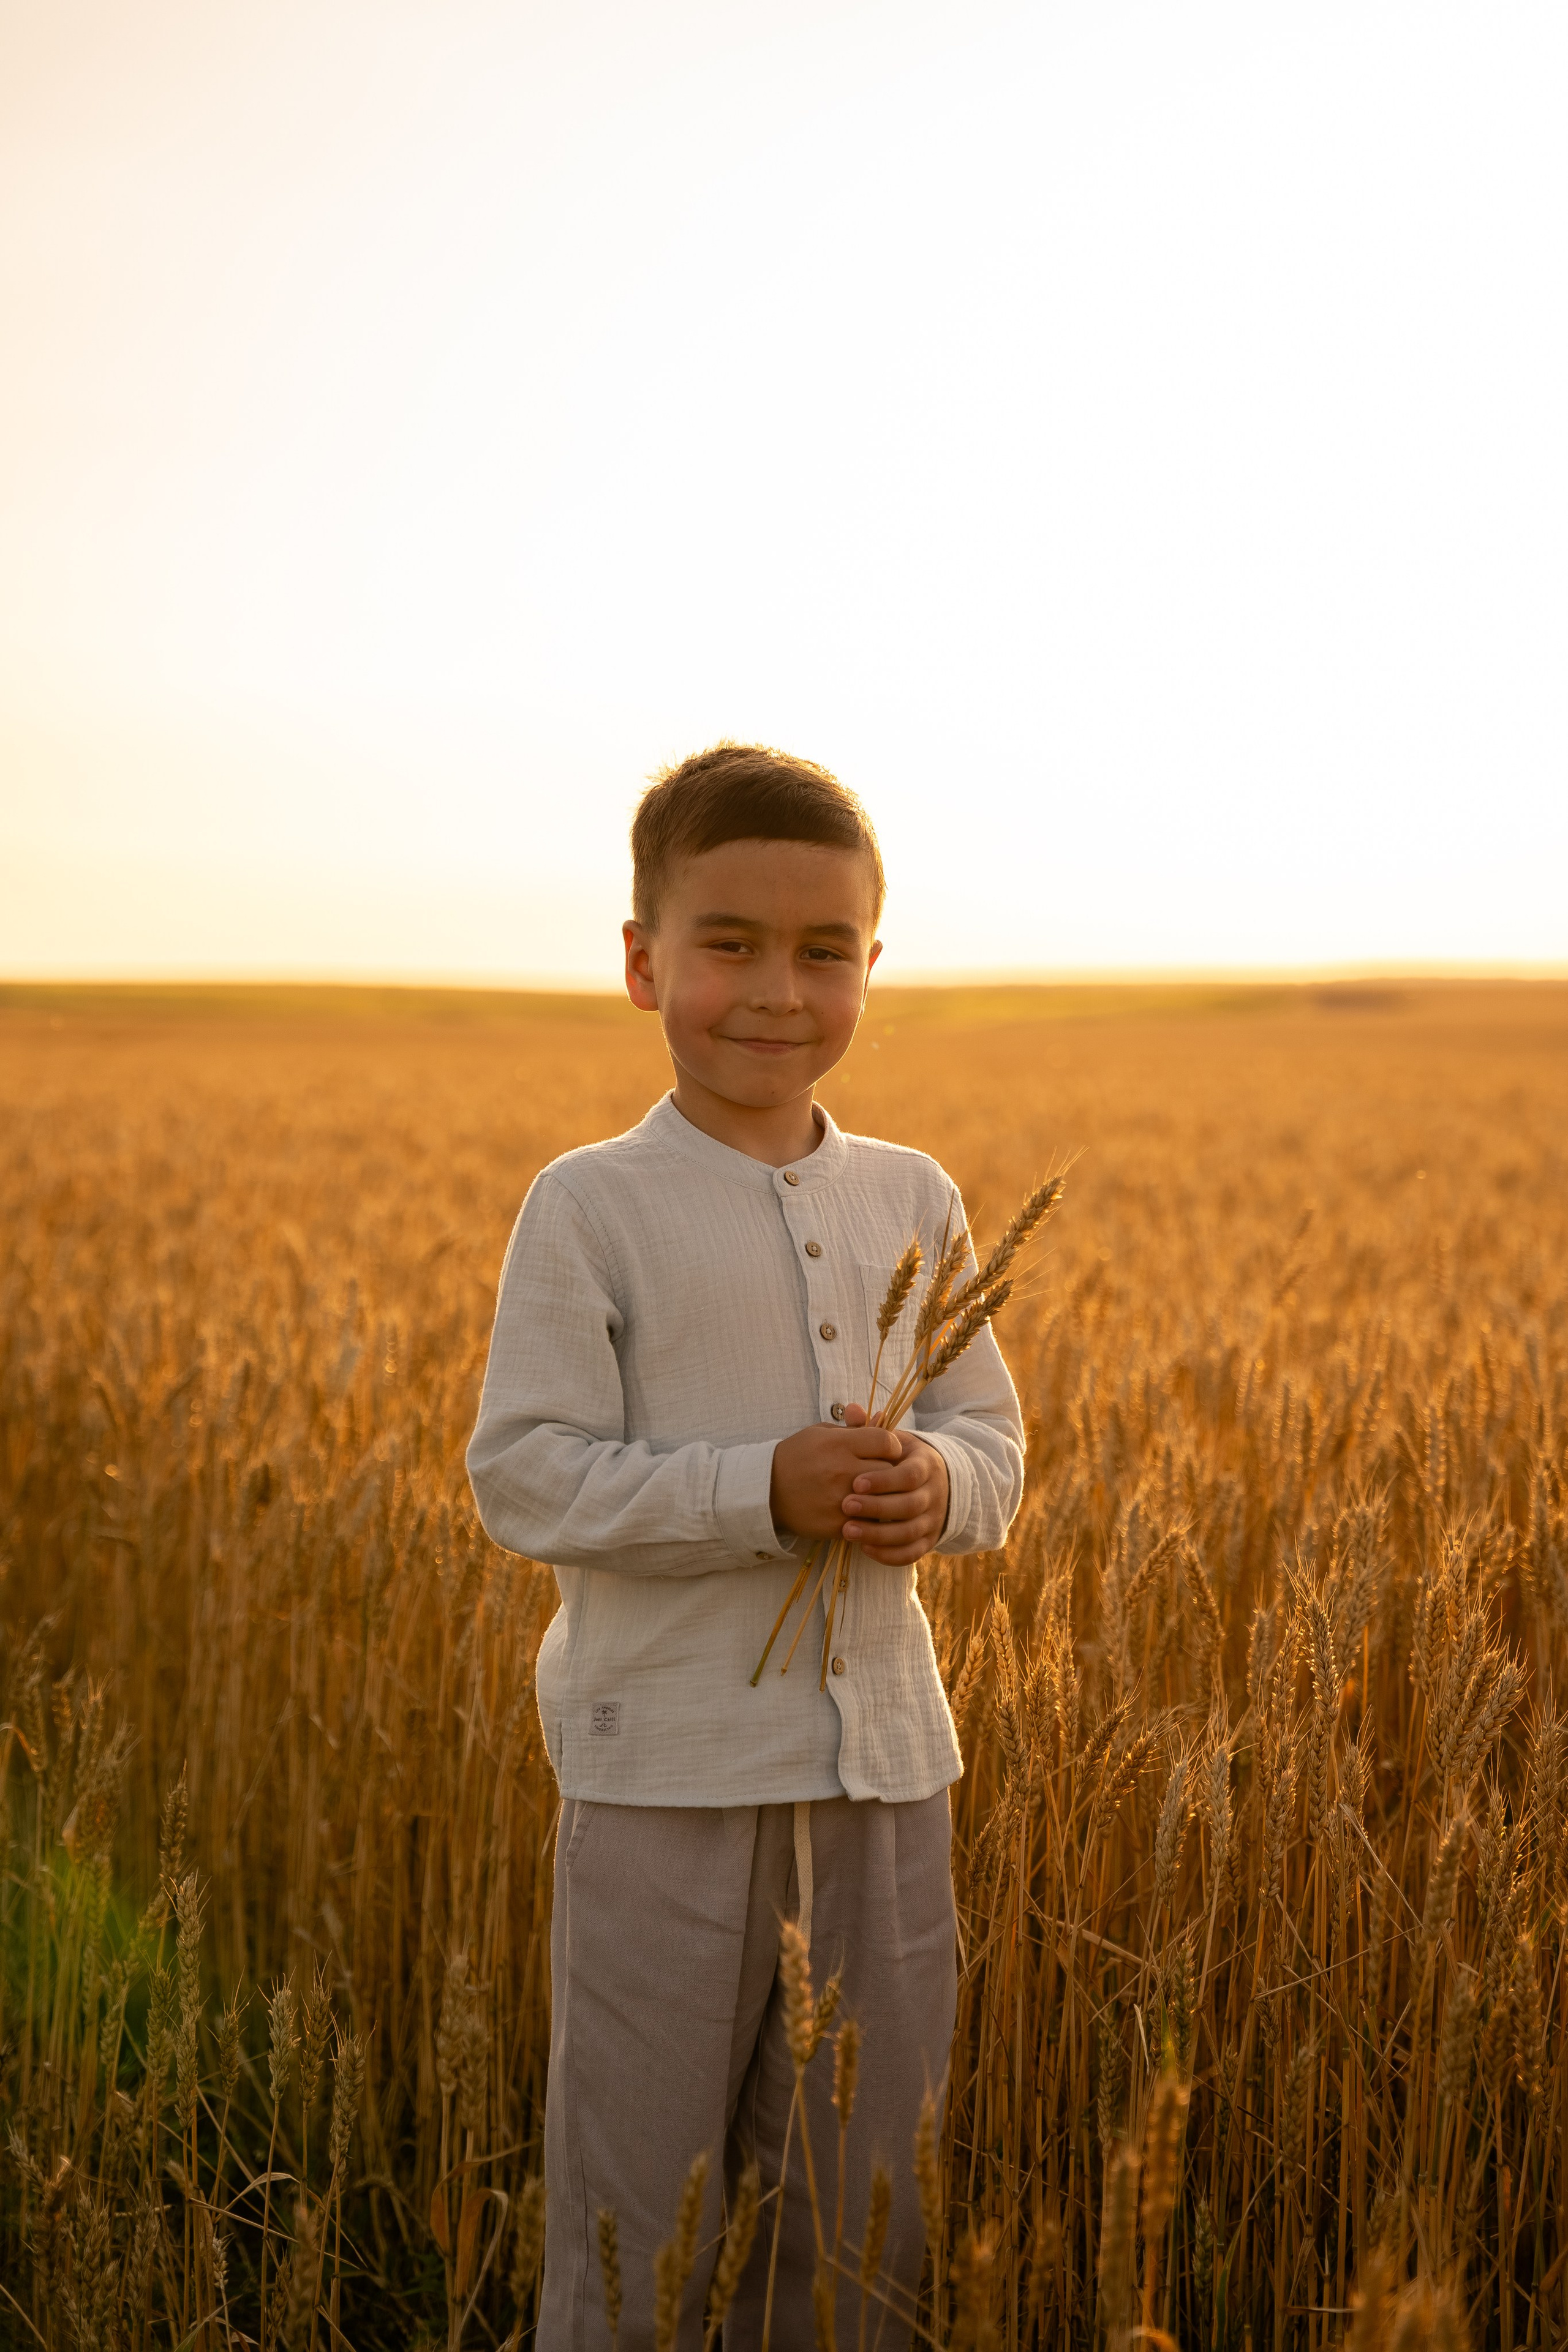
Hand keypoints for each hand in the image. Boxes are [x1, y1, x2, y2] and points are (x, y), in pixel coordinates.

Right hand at [769, 1414, 902, 1541]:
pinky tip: (859, 1510)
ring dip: (881, 1497)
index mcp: (838, 1444)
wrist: (766, 1491)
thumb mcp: (821, 1433)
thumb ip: (855, 1428)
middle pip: (889, 1471)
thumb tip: (884, 1417)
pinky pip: (868, 1522)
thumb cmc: (797, 1456)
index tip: (885, 1451)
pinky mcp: (836, 1524)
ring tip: (872, 1493)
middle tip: (879, 1473)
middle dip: (888, 1472)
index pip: (887, 1442)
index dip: (891, 1446)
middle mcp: (841, 1471)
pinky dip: (868, 1517)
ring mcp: (839, 1500)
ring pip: (883, 1500)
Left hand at [837, 1403, 949, 1565]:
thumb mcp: (894, 1442)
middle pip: (909, 1505)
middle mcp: (934, 1493)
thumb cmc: (902, 1460)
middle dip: (877, 1507)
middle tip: (845, 1505)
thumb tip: (852, 1410)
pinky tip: (864, 1549)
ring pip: (909, 1532)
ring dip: (879, 1534)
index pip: (909, 1475)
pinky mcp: (928, 1541)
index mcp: (926, 1465)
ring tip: (847, 1531)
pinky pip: (912, 1553)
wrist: (932, 1482)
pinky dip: (889, 1554)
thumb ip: (872, 1430)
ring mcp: (933, 1519)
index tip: (856, 1482)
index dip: (884, 1480)